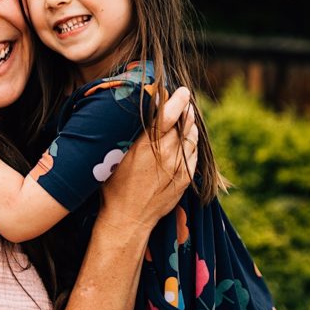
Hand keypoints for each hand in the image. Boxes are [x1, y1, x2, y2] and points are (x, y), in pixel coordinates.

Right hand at [100, 87, 197, 232]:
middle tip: (182, 99)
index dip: (177, 100)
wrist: (128, 219)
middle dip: (183, 109)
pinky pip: (194, 152)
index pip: (168, 115)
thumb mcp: (114, 156)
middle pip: (182, 122)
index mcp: (145, 146)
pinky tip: (188, 136)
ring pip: (191, 136)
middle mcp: (165, 154)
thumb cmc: (114, 186)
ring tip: (187, 115)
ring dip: (190, 123)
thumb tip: (138, 112)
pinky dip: (192, 140)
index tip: (181, 90)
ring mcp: (178, 167)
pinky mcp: (185, 178)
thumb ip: (129, 133)